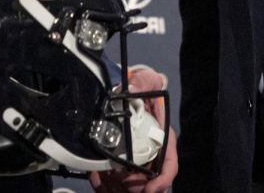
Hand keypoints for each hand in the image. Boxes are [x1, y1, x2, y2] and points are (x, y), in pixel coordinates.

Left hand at [90, 67, 176, 192]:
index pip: (168, 167)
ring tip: (103, 175)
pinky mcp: (118, 168)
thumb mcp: (145, 81)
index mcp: (163, 140)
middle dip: (134, 186)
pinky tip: (94, 174)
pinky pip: (110, 184)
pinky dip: (102, 183)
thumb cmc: (141, 90)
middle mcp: (151, 155)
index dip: (162, 181)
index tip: (150, 189)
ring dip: (116, 185)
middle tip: (117, 178)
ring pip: (129, 187)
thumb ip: (143, 83)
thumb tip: (134, 89)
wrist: (127, 93)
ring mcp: (135, 164)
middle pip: (147, 183)